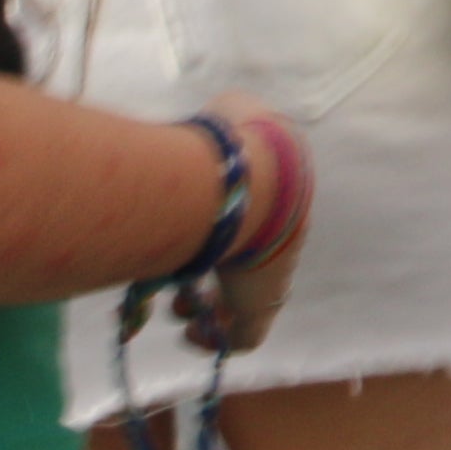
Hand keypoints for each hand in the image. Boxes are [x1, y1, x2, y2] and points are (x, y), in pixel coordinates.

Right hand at [171, 95, 305, 351]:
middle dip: (203, 277)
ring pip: (239, 305)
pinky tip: (191, 331)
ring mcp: (272, 276)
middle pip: (241, 270)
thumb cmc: (236, 142)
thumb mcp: (232, 112)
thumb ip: (223, 120)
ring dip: (202, 308)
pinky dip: (213, 337)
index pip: (247, 227)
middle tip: (174, 274)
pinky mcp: (261, 306)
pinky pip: (243, 336)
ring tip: (180, 304)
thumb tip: (213, 126)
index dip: (213, 234)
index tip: (183, 233)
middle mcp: (276, 242)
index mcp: (274, 200)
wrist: (256, 174)